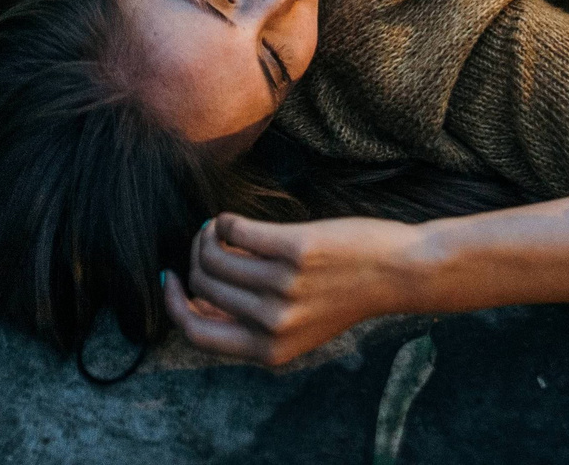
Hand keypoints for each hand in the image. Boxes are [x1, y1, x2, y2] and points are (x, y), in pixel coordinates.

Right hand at [161, 213, 430, 366]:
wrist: (397, 273)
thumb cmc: (343, 294)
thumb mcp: (296, 327)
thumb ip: (250, 323)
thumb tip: (195, 296)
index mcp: (269, 351)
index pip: (197, 335)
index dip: (174, 306)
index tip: (171, 279)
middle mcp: (273, 324)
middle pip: (203, 287)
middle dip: (195, 258)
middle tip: (207, 240)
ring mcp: (284, 287)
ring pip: (215, 257)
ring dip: (208, 235)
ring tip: (219, 227)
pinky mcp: (294, 251)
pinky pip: (237, 230)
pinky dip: (226, 221)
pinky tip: (232, 218)